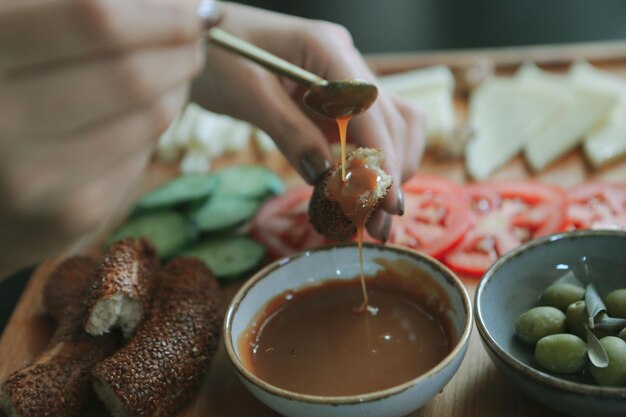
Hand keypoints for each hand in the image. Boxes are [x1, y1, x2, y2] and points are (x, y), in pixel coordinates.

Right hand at [0, 0, 205, 273]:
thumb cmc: (8, 88)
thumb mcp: (21, 30)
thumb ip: (79, 12)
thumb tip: (178, 5)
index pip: (94, 18)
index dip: (161, 15)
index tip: (194, 11)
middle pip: (132, 74)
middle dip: (182, 53)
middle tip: (193, 43)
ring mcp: (33, 175)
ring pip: (150, 116)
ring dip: (177, 89)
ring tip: (174, 73)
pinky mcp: (71, 213)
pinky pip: (143, 154)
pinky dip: (154, 128)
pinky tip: (142, 116)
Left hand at [192, 2, 425, 240]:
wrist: (196, 38)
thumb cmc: (215, 54)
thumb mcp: (247, 93)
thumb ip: (288, 131)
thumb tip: (323, 176)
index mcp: (327, 48)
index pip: (371, 109)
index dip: (384, 159)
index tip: (388, 203)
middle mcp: (346, 61)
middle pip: (391, 120)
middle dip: (390, 174)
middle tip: (378, 227)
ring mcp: (344, 79)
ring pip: (390, 125)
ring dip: (389, 168)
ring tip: (373, 214)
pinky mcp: (334, 99)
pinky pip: (365, 131)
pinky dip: (370, 161)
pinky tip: (359, 190)